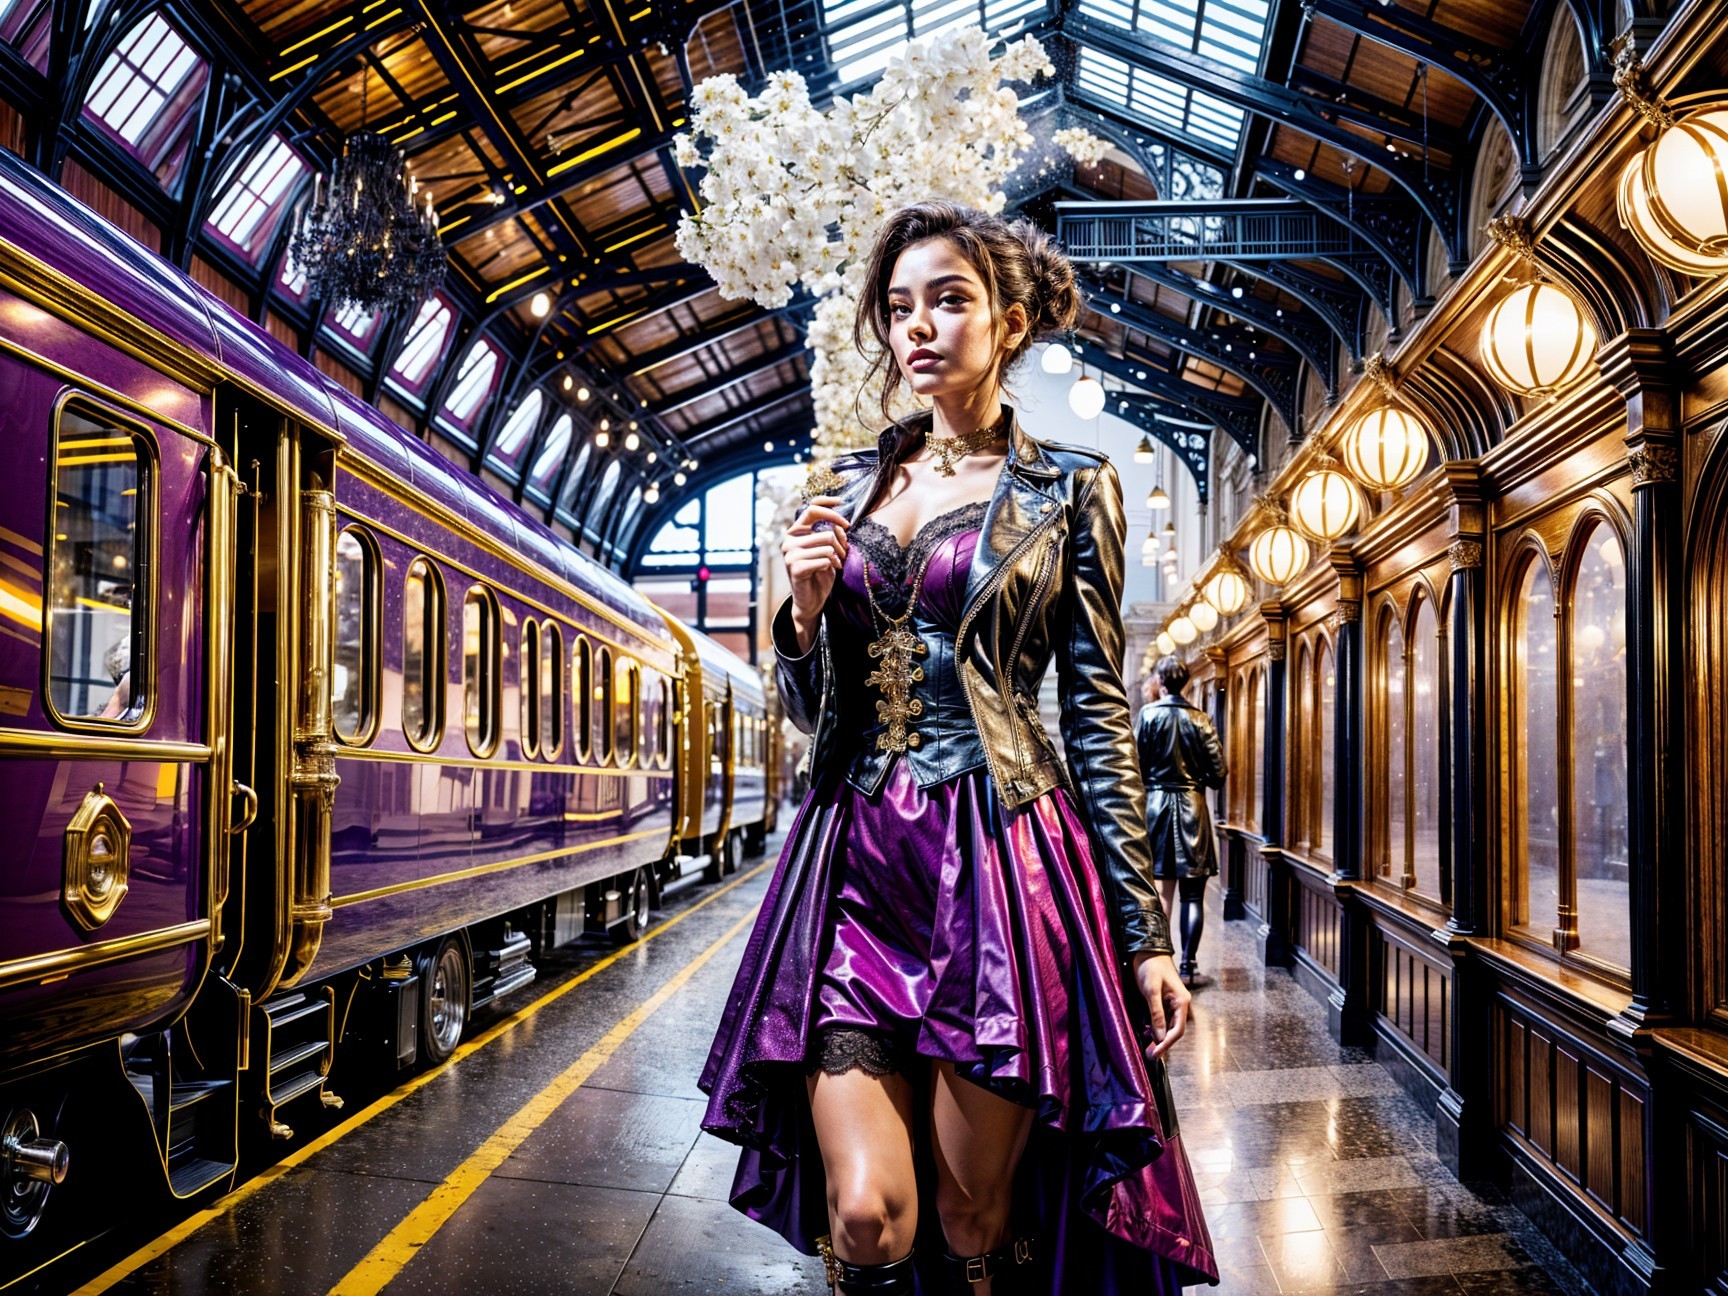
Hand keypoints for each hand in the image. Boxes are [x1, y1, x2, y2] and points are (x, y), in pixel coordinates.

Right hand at [782, 495, 849, 651]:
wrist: (811, 600)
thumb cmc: (820, 572)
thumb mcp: (827, 549)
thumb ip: (830, 534)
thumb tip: (842, 524)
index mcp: (796, 531)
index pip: (811, 508)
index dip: (828, 503)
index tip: (842, 503)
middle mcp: (790, 539)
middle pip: (826, 530)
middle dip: (841, 540)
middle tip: (844, 550)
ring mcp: (790, 553)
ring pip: (827, 545)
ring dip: (837, 555)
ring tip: (837, 562)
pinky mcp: (795, 567)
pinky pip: (823, 559)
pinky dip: (831, 565)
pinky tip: (830, 570)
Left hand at [1132, 952, 1190, 1061]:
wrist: (1148, 950)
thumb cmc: (1150, 967)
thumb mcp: (1151, 990)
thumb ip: (1156, 1013)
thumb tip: (1159, 1036)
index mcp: (1182, 1002)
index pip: (1177, 1030)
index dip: (1167, 1044)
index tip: (1155, 1053)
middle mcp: (1181, 1004)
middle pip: (1174, 1030)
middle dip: (1162, 1043)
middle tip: (1149, 1055)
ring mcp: (1173, 1003)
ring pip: (1168, 1026)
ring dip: (1158, 1037)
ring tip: (1146, 1046)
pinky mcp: (1165, 1001)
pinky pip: (1163, 1019)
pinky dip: (1155, 1027)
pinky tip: (1147, 1031)